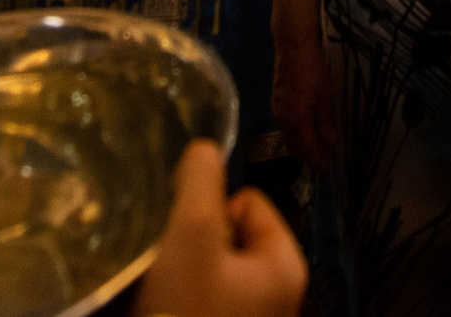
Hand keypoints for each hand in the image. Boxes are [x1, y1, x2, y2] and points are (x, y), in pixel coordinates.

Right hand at [134, 141, 307, 316]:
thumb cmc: (184, 310)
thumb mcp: (193, 233)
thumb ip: (200, 181)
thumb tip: (204, 150)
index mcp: (286, 266)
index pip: (247, 201)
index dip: (211, 213)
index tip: (191, 245)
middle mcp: (277, 293)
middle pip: (228, 234)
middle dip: (195, 245)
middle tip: (175, 271)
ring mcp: (251, 314)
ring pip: (208, 266)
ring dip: (183, 272)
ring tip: (166, 291)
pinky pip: (199, 295)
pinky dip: (180, 297)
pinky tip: (164, 306)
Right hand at [272, 35, 338, 170]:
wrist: (293, 49)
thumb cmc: (313, 73)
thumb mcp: (326, 99)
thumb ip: (327, 124)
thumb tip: (330, 145)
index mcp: (296, 123)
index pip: (307, 151)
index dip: (318, 162)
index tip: (328, 170)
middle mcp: (283, 122)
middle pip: (295, 148)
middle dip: (310, 157)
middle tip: (326, 160)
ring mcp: (277, 113)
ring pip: (289, 139)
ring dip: (303, 147)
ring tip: (320, 147)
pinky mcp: (276, 104)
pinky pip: (286, 128)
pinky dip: (297, 135)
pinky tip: (308, 131)